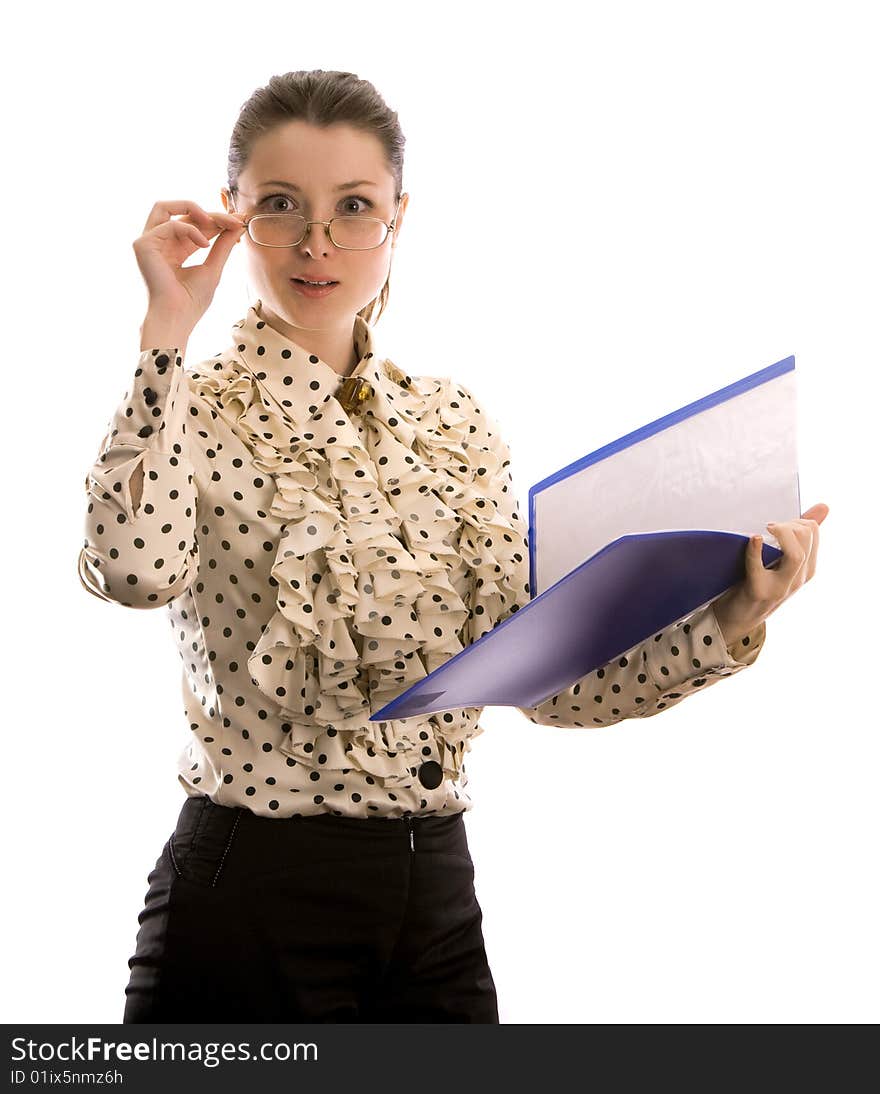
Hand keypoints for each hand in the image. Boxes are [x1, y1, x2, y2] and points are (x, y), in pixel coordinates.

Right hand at [132, 200, 246, 337]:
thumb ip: (223, 245)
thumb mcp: (213, 267)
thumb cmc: (191, 301)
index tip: (238, 221)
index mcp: (174, 249)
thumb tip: (237, 225)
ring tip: (217, 222)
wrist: (177, 318)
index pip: (193, 224)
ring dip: (194, 209)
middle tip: (232, 220)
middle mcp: (159, 243)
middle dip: (208, 213)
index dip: (216, 220)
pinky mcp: (143, 244)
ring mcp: (148, 242)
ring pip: (165, 207)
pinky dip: (191, 229)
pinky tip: (205, 244)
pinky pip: (170, 224)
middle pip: (180, 212)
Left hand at [711, 503, 828, 646]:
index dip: (796, 519)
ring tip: (764, 530)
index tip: (778, 524)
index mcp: (806, 567)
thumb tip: (823, 507)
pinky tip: (753, 539)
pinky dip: (755, 552)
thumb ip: (799, 535)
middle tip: (769, 527)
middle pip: (806, 539)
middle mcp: (798, 578)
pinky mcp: (758, 592)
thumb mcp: (781, 560)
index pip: (813, 532)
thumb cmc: (757, 581)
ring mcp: (781, 587)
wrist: (736, 617)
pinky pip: (758, 569)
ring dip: (780, 535)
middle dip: (788, 525)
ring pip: (795, 555)